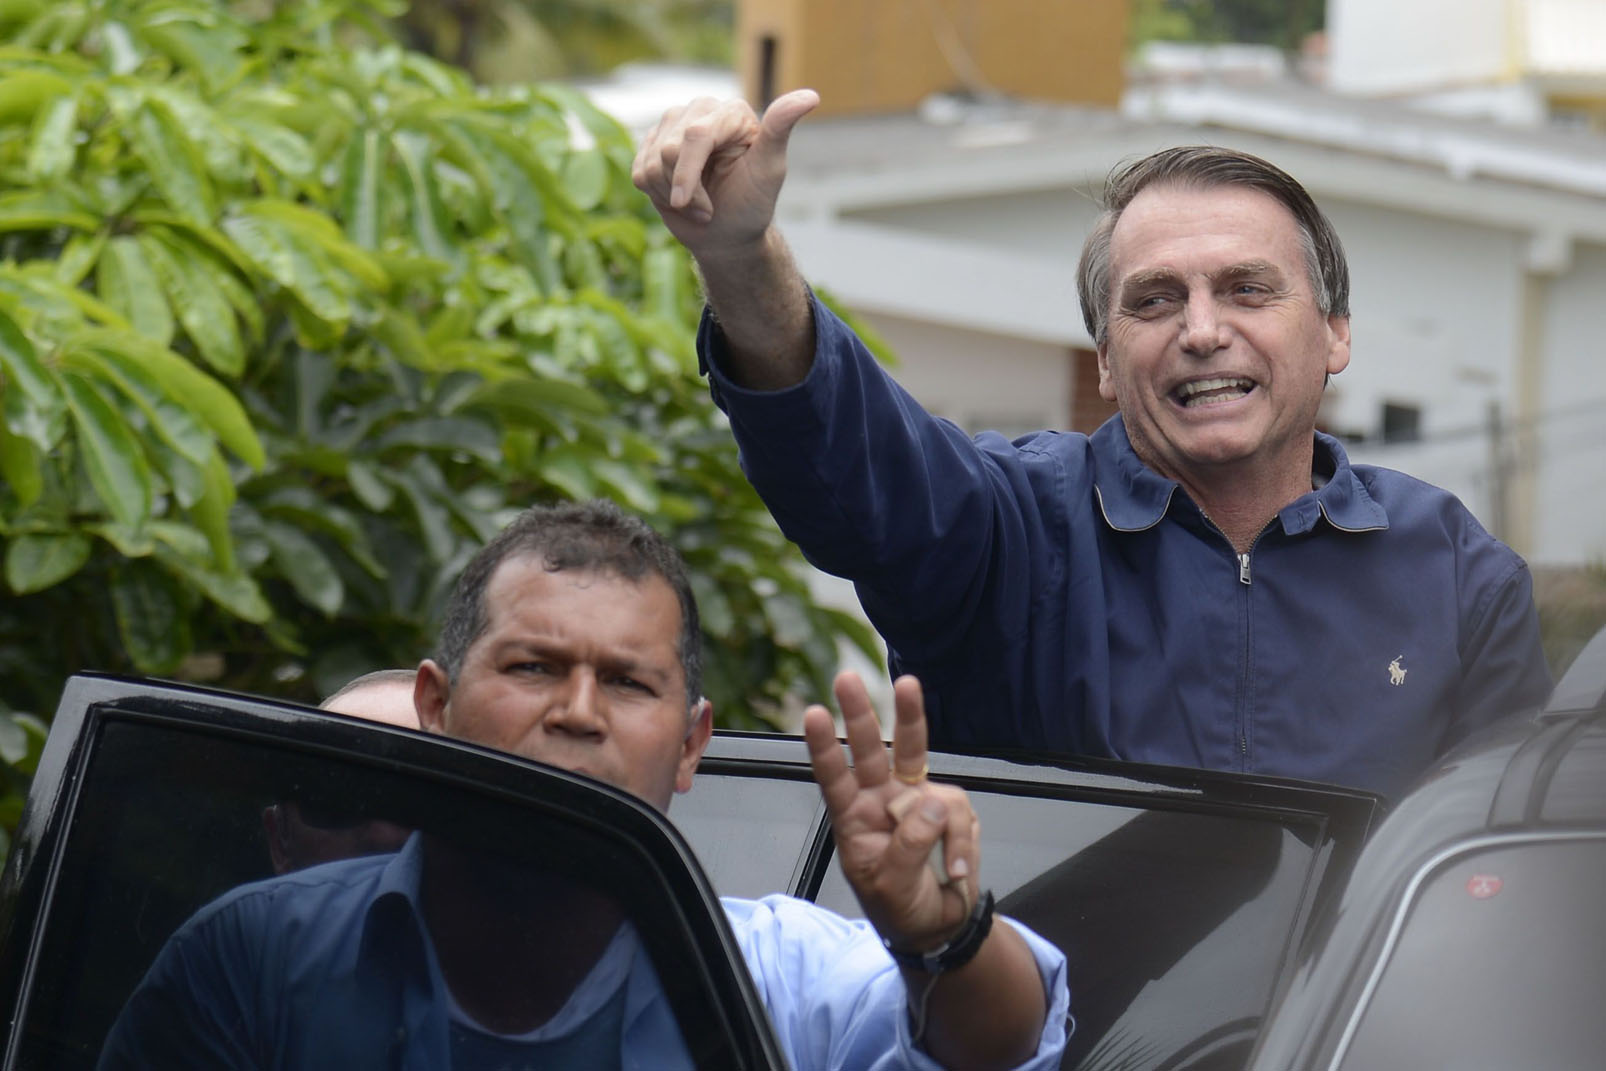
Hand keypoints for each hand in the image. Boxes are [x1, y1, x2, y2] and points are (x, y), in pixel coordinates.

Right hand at [631, 89, 818, 258]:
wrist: (727, 234)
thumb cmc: (752, 204)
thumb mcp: (770, 170)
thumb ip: (780, 130)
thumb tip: (810, 95)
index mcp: (731, 112)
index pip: (696, 136)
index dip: (690, 176)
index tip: (700, 210)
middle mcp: (700, 110)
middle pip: (669, 150)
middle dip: (687, 191)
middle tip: (709, 208)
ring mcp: (672, 126)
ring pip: (652, 162)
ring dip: (672, 196)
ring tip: (697, 205)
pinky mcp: (651, 145)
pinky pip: (639, 172)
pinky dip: (657, 195)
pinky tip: (678, 198)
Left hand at [803, 671, 980, 952]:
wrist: (941, 927)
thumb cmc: (900, 906)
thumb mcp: (891, 887)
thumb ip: (908, 845)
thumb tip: (932, 800)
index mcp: (854, 818)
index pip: (834, 778)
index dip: (824, 748)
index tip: (813, 715)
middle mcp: (882, 798)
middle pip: (871, 749)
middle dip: (861, 713)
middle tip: (847, 678)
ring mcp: (917, 798)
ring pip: (917, 756)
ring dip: (913, 722)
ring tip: (924, 765)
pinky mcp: (950, 807)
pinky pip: (958, 810)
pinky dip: (960, 843)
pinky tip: (954, 870)